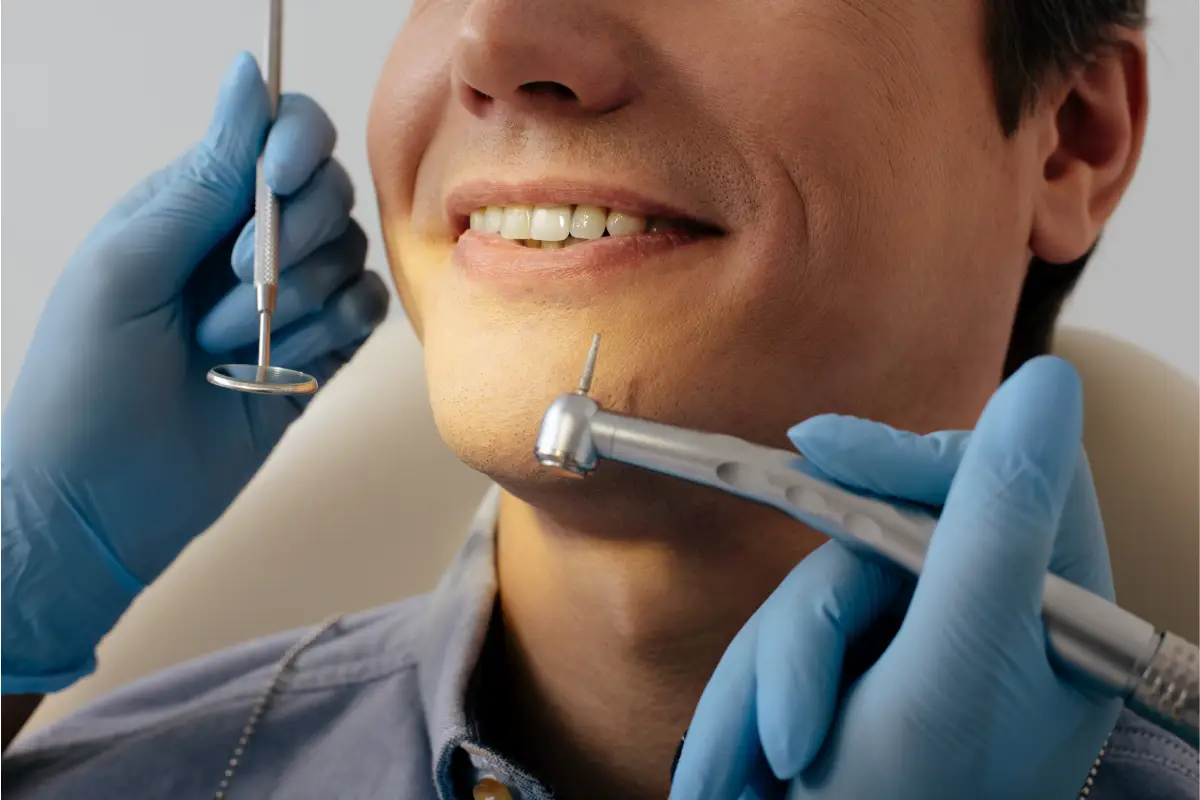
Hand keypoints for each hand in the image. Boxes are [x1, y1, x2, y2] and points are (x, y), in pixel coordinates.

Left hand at [2, 54, 388, 692]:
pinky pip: (366, 313)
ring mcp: (289, 301)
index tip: (276, 183)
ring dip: (297, 301)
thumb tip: (250, 72)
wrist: (100, 504)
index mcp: (194, 204)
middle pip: (329, 193)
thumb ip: (204, 176)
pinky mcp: (319, 355)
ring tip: (227, 348)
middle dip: (292, 239)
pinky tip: (285, 365)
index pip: (280, 134)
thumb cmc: (84, 381)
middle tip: (231, 285)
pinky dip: (334, 331)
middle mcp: (249, 243)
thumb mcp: (128, 264)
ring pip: (350, 257)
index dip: (296, 145)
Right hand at [670, 357, 1120, 799]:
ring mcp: (915, 644)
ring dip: (764, 689)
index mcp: (1046, 602)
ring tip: (750, 778)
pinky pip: (784, 648)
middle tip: (788, 731)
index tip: (814, 446)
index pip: (989, 475)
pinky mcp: (856, 673)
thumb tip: (1046, 382)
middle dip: (807, 641)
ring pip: (813, 601)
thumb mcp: (954, 670)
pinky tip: (742, 770)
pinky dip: (750, 705)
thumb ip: (993, 525)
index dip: (901, 454)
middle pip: (873, 546)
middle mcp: (985, 613)